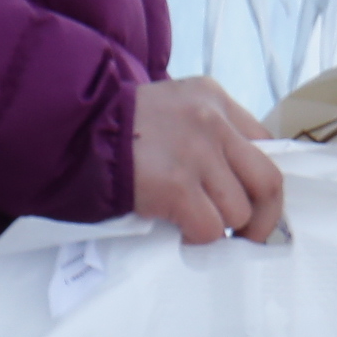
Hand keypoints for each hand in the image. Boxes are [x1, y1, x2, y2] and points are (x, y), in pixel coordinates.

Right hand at [132, 77, 285, 245]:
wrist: (68, 128)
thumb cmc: (116, 128)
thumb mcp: (171, 108)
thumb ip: (208, 132)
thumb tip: (240, 180)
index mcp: (213, 97)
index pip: (266, 144)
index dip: (260, 181)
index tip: (253, 203)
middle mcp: (211, 120)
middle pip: (268, 182)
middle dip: (264, 219)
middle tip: (247, 236)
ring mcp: (195, 153)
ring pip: (238, 211)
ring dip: (220, 228)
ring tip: (194, 223)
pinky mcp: (176, 185)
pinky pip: (209, 229)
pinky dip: (199, 239)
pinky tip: (178, 230)